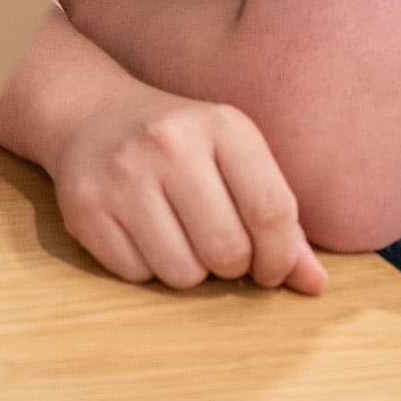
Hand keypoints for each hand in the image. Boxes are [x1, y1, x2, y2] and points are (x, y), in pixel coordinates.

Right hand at [42, 80, 325, 295]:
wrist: (92, 114)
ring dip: (187, 271)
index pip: (271, 211)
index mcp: (222, 126)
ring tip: (177, 236)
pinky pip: (136, 275)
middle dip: (231, 266)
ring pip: (182, 273)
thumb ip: (279, 221)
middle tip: (219, 249)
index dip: (279, 257)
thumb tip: (315, 286)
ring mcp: (123, 174)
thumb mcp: (234, 160)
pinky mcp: (85, 205)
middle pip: (227, 250)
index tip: (269, 268)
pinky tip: (140, 234)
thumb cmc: (181, 146)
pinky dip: (146, 268)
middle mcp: (170, 144)